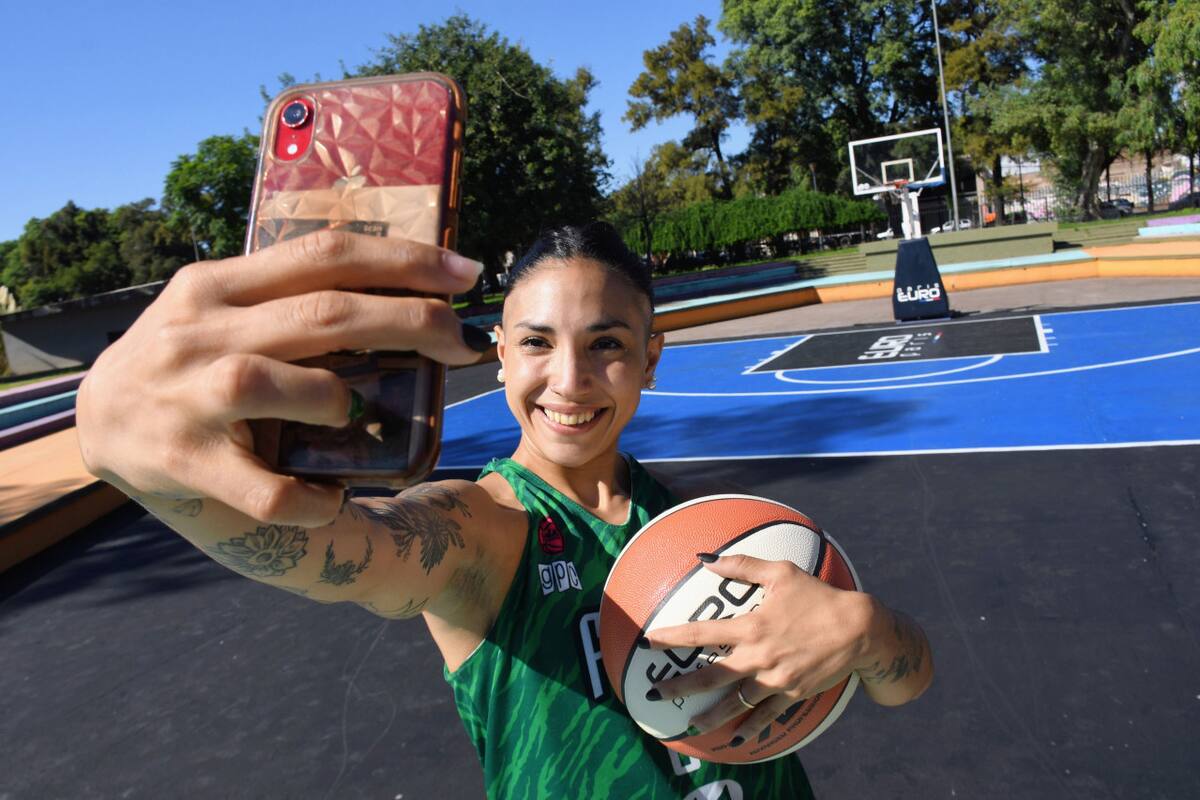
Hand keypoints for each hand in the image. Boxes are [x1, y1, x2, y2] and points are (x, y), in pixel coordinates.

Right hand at [77, 231, 486, 526]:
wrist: (99, 424)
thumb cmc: (186, 361)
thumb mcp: (220, 308)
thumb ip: (285, 293)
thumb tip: (396, 286)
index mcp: (216, 285)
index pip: (323, 254)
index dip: (403, 261)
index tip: (465, 272)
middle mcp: (198, 332)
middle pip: (322, 315)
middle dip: (409, 323)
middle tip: (461, 341)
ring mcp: (186, 398)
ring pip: (275, 384)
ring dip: (335, 400)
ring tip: (350, 414)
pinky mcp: (183, 464)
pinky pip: (262, 488)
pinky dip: (308, 499)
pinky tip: (330, 499)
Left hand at [641, 554, 875, 745]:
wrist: (859, 629)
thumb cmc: (819, 596)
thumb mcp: (781, 573)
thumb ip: (741, 566)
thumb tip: (706, 559)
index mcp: (752, 627)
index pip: (702, 634)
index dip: (673, 639)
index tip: (649, 642)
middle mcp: (759, 657)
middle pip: (711, 676)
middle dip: (680, 686)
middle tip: (655, 694)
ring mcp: (776, 679)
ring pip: (736, 702)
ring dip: (711, 716)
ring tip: (691, 724)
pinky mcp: (793, 694)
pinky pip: (767, 715)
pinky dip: (752, 728)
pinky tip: (737, 740)